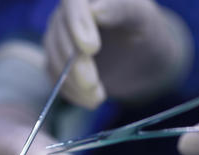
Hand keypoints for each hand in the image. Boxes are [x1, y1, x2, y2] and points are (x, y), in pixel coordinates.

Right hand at [43, 0, 189, 108]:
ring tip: (97, 98)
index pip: (72, 2)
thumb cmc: (144, 30)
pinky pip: (54, 76)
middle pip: (60, 33)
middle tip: (92, 84)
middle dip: (75, 62)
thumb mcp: (141, 17)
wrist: (139, 56)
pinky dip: (70, 92)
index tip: (92, 48)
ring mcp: (59, 36)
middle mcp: (69, 12)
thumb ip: (121, 8)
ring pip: (54, 56)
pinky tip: (90, 101)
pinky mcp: (57, 60)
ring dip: (72, 81)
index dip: (78, 24)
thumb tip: (96, 10)